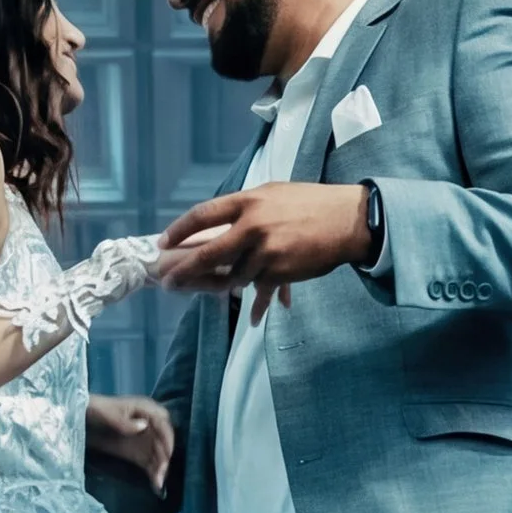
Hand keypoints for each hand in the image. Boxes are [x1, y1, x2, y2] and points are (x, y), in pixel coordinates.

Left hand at [86, 397, 174, 489]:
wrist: (82, 420)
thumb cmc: (96, 410)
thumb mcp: (108, 414)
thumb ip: (124, 422)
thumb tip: (144, 426)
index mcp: (145, 410)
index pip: (163, 423)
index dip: (167, 437)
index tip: (167, 452)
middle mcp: (150, 425)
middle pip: (163, 441)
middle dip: (164, 457)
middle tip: (161, 472)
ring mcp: (144, 440)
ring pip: (158, 455)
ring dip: (160, 468)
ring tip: (158, 483)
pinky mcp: (138, 453)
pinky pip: (150, 464)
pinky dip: (153, 474)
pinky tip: (156, 486)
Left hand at [159, 182, 374, 310]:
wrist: (347, 221)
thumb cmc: (310, 203)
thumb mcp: (274, 194)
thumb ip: (245, 208)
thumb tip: (218, 223)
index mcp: (248, 202)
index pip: (203, 215)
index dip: (179, 230)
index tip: (163, 242)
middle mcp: (253, 226)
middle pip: (208, 254)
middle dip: (185, 271)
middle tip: (169, 282)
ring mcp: (265, 251)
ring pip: (235, 277)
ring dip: (229, 285)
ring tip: (223, 289)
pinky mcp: (279, 272)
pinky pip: (260, 293)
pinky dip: (258, 306)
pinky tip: (253, 318)